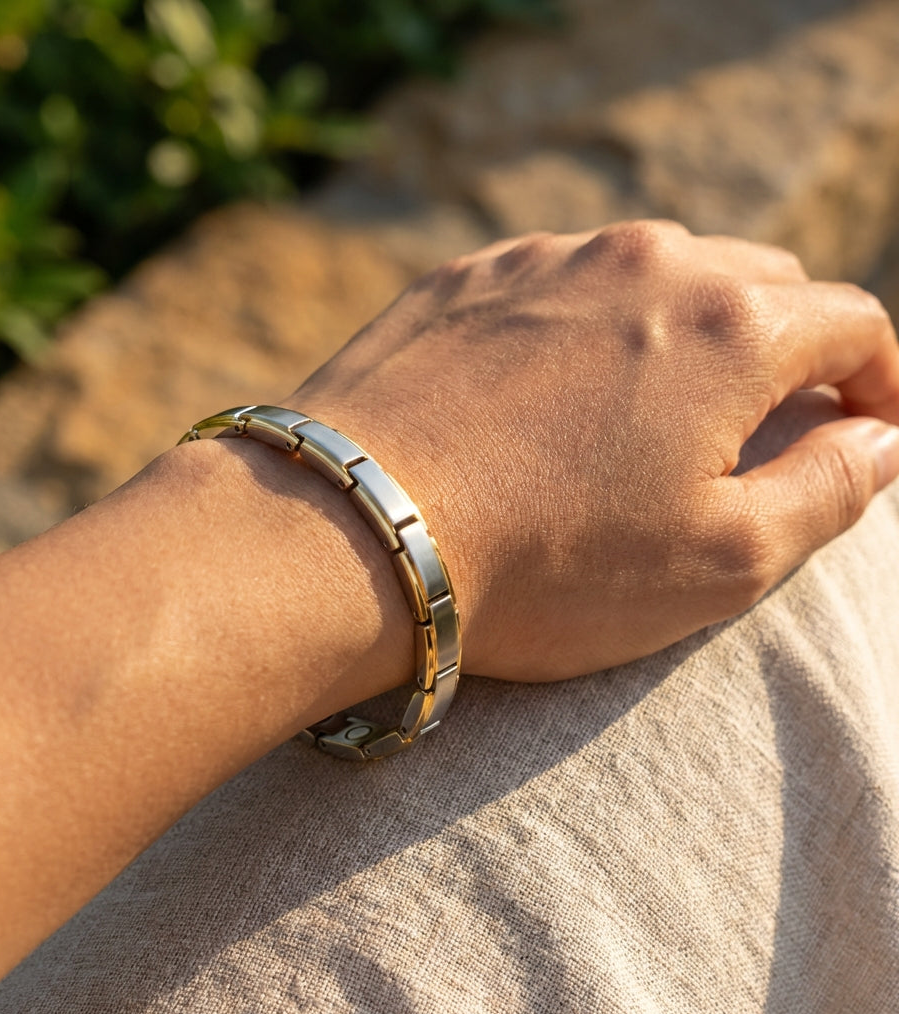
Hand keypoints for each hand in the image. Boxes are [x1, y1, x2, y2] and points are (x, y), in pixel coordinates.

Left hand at [290, 221, 898, 680]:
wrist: (357, 529)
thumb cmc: (546, 562)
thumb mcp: (723, 560)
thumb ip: (830, 488)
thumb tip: (881, 437)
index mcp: (732, 326)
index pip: (851, 322)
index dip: (876, 378)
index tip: (866, 425)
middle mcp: (645, 263)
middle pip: (757, 283)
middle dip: (782, 347)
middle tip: (762, 422)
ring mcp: (546, 260)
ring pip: (655, 271)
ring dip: (680, 328)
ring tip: (653, 407)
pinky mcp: (465, 277)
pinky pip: (558, 280)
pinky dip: (585, 322)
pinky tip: (553, 386)